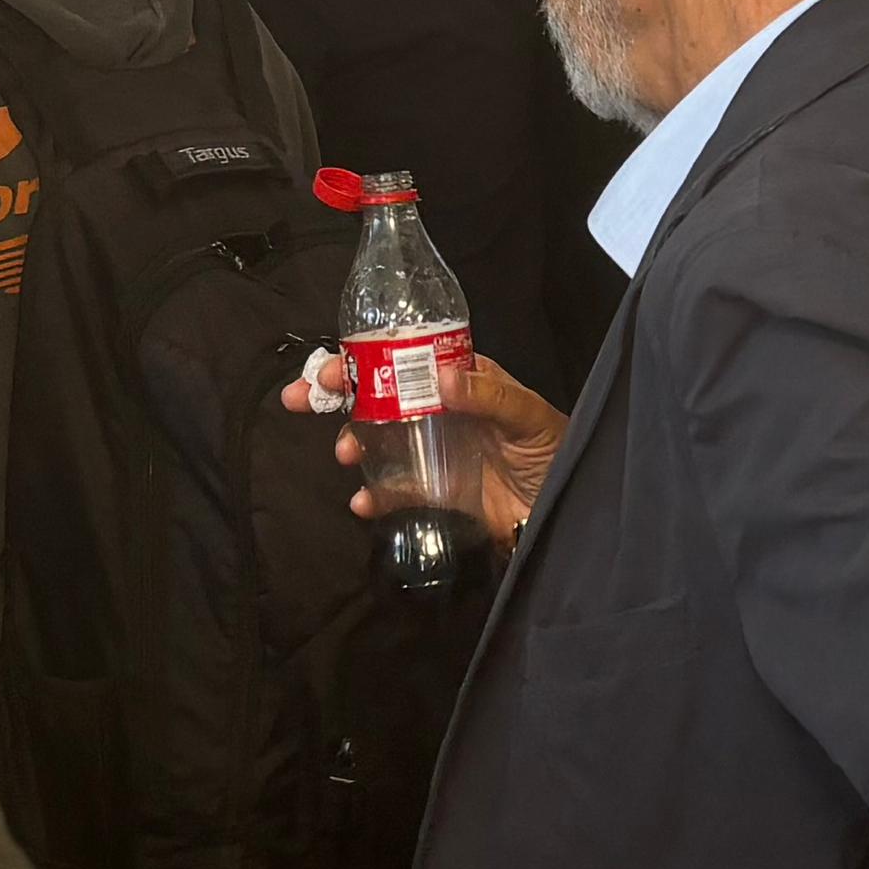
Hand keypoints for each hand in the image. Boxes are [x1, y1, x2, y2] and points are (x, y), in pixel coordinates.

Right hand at [281, 344, 565, 540]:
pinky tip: (364, 501)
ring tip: (347, 452)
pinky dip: (373, 495)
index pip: (404, 359)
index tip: (331, 366)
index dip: (364, 358)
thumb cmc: (554, 450)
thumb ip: (490, 395)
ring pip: (378, 438)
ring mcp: (433, 450)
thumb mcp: (528, 416)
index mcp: (462, 380)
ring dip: (354, 441)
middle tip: (302, 400)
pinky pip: (394, 490)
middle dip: (336, 396)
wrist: (566, 511)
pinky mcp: (434, 492)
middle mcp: (440, 410)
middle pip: (379, 395)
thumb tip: (443, 378)